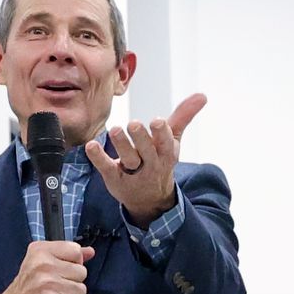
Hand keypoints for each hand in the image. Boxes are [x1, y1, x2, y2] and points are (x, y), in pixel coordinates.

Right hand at [0, 236, 92, 293]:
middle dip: (73, 281)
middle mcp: (44, 264)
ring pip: (81, 289)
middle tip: (56, 285)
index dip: (74, 262)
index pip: (76, 250)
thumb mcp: (41, 261)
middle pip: (82, 271)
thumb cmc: (28, 285)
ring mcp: (49, 283)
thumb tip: (90, 251)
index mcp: (40, 250)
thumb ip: (67, 255)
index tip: (62, 269)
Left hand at [84, 92, 207, 225]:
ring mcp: (132, 173)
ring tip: (115, 130)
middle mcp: (150, 164)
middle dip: (141, 138)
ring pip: (128, 159)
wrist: (150, 199)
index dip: (161, 133)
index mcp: (165, 153)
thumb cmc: (160, 160)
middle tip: (134, 124)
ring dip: (121, 144)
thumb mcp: (173, 141)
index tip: (157, 121)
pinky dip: (98, 157)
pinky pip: (106, 167)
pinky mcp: (115, 178)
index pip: (165, 143)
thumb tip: (202, 95)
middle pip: (146, 150)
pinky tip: (92, 145)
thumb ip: (183, 116)